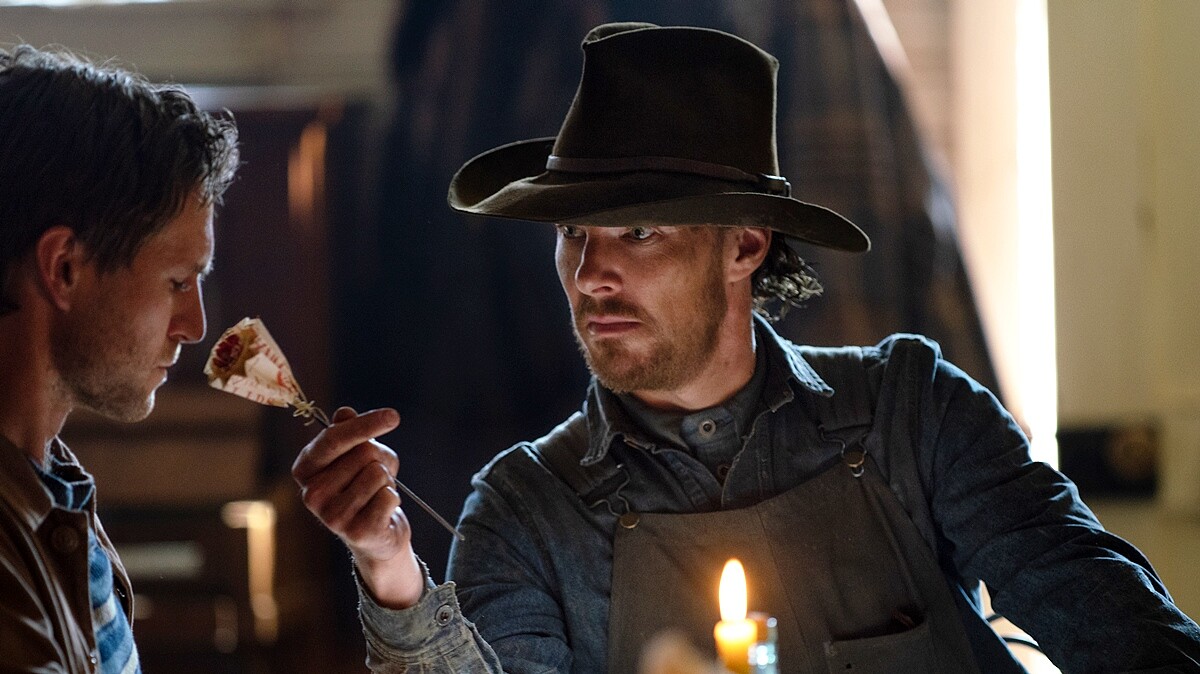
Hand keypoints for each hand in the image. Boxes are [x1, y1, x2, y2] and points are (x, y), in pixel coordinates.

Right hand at [292, 406, 423, 606]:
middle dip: (379, 460)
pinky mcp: (355, 532)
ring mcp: (331, 516)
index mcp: (305, 470)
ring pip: (378, 474)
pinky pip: (389, 496)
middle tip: (375, 478)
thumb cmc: (365, 486)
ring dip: (386, 481)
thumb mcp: (358, 454)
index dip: (364, 424)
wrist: (376, 535)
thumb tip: (344, 413)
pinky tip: (383, 512)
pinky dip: (393, 499)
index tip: (393, 416)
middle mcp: (312, 494)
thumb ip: (350, 432)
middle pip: (363, 454)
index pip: (333, 438)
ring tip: (376, 495)